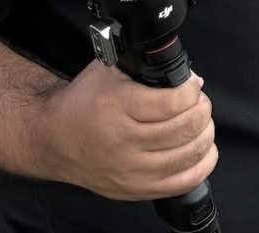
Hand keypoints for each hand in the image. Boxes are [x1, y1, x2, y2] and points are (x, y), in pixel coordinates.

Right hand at [44, 60, 216, 200]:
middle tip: (199, 102)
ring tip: (202, 122)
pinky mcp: (134, 190)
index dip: (191, 91)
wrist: (53, 139)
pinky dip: (201, 165)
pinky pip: (181, 183)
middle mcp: (123, 142)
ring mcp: (129, 170)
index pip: (172, 102)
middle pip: (184, 129)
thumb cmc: (83, 101)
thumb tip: (192, 80)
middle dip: (202, 110)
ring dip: (205, 135)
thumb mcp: (110, 69)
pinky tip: (203, 150)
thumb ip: (148, 67)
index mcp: (117, 106)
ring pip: (187, 156)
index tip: (192, 85)